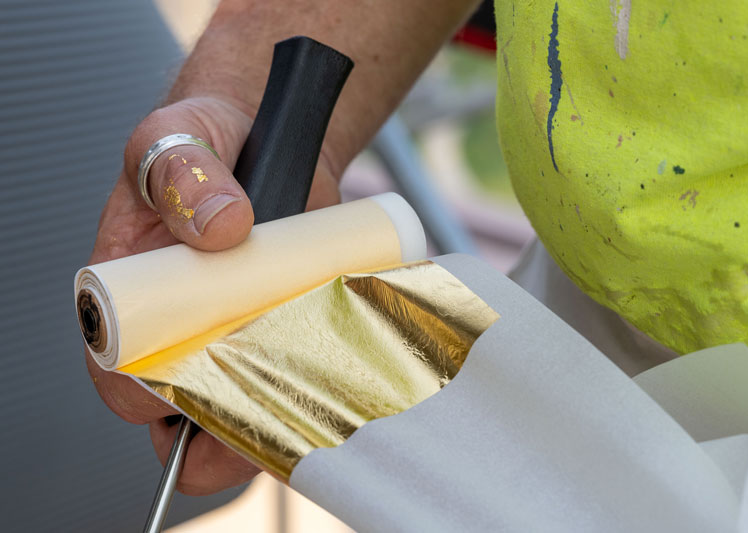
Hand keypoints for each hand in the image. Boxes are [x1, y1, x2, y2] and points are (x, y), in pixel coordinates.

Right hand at [86, 95, 339, 494]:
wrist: (264, 127)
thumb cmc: (203, 136)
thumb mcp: (180, 139)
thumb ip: (186, 173)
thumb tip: (218, 227)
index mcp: (128, 285)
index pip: (116, 365)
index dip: (145, 393)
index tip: (185, 395)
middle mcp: (177, 315)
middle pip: (181, 400)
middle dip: (216, 425)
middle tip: (259, 421)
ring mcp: (232, 322)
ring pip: (238, 398)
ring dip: (267, 418)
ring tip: (301, 419)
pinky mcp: (279, 319)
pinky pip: (286, 371)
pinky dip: (304, 390)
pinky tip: (329, 393)